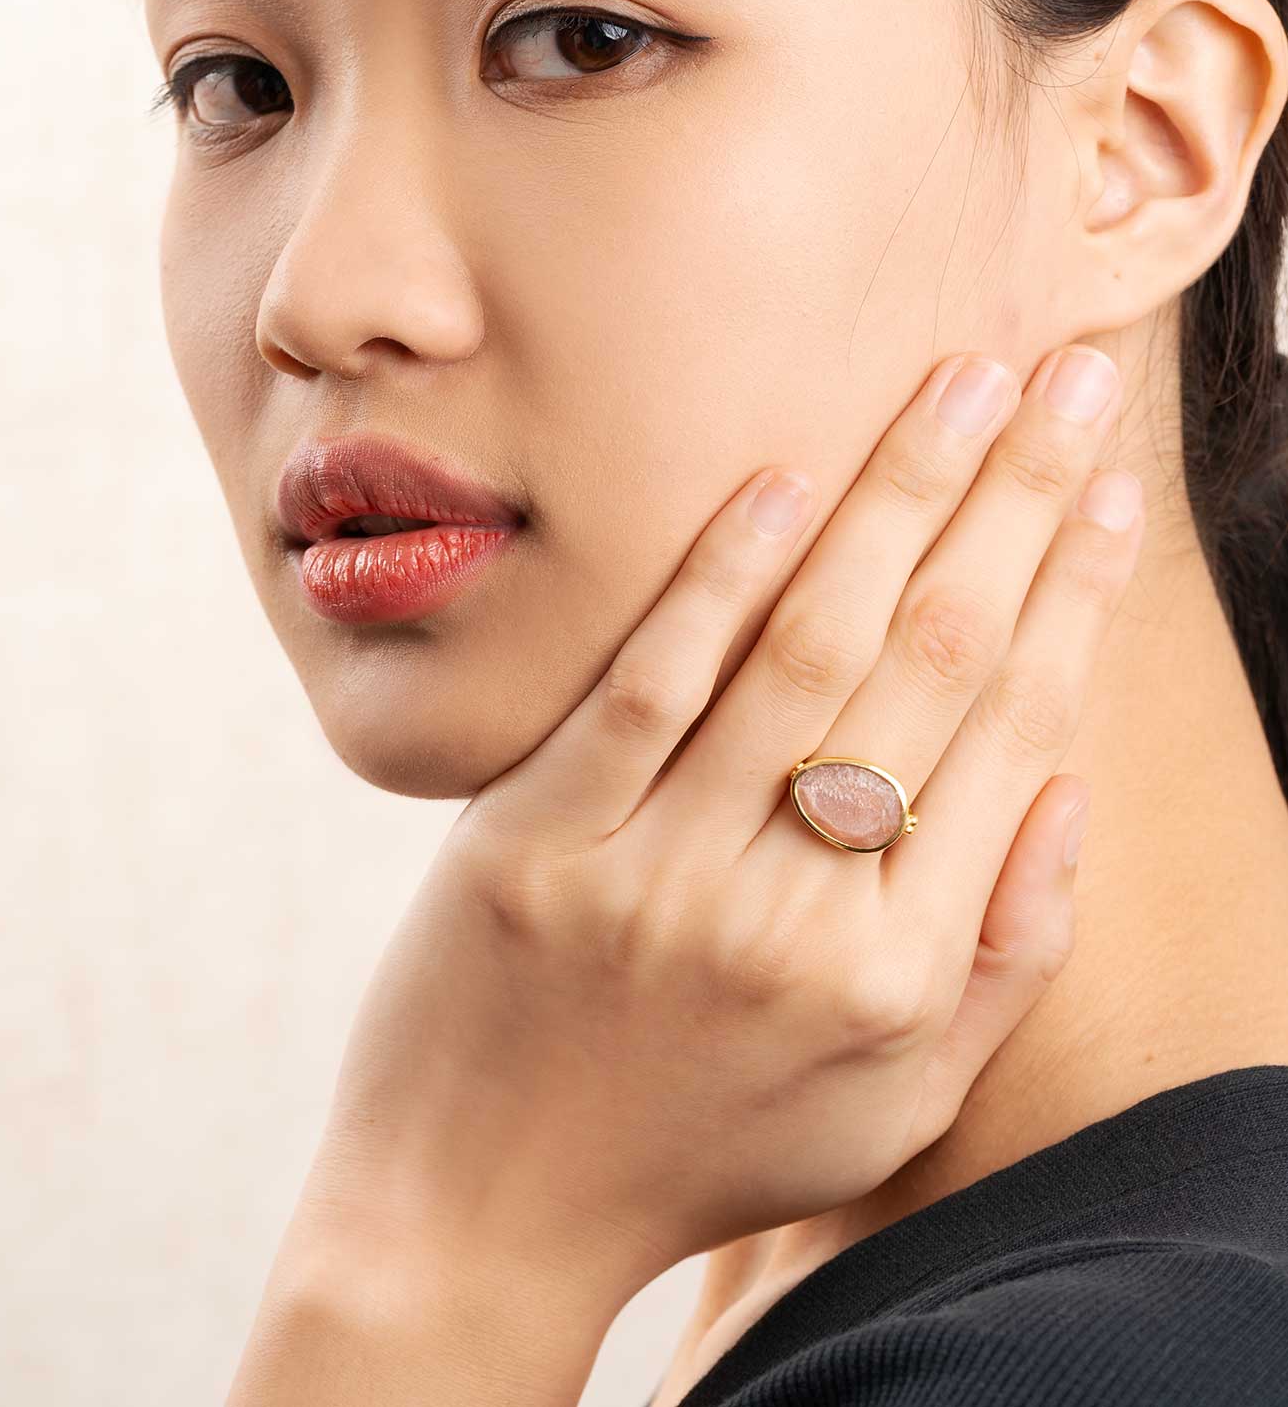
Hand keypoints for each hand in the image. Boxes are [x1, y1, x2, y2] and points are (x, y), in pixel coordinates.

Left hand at [299, 344, 1141, 1309]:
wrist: (477, 1215)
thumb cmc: (703, 1144)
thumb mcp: (891, 1101)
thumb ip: (1000, 953)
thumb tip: (1068, 782)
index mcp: (897, 977)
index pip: (1015, 740)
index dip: (1074, 598)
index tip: (1111, 486)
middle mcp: (796, 920)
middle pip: (932, 665)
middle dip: (1016, 500)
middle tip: (1066, 373)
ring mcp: (661, 875)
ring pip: (807, 650)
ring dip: (895, 497)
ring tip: (958, 380)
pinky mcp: (538, 842)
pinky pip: (649, 687)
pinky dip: (718, 578)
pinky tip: (780, 478)